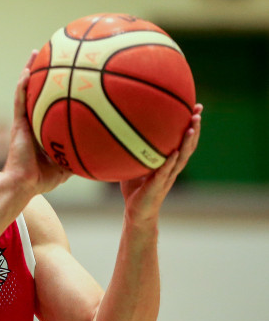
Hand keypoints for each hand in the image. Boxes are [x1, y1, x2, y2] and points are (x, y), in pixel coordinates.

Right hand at [1, 50, 71, 195]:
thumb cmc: (42, 179)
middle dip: (43, 73)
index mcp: (42, 129)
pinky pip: (19, 101)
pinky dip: (22, 86)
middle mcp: (32, 121)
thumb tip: (102, 152)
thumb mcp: (67, 165)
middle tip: (53, 54)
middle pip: (38, 92)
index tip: (67, 74)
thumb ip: (79, 155)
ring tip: (36, 53)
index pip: (50, 104)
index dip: (56, 89)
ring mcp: (23, 121)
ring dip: (30, 71)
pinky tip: (27, 71)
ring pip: (26, 91)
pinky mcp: (17, 124)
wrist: (23, 184)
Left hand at [120, 103, 202, 222]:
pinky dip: (169, 163)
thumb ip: (133, 151)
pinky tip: (174, 152)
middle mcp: (172, 168)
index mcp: (169, 162)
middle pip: (188, 145)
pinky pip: (164, 173)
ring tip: (192, 128)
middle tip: (198, 111)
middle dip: (195, 128)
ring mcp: (167, 178)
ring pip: (181, 158)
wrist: (136, 213)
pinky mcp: (157, 186)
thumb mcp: (133, 165)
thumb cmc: (135, 189)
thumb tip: (121, 130)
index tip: (195, 107)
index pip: (183, 140)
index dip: (190, 125)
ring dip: (187, 143)